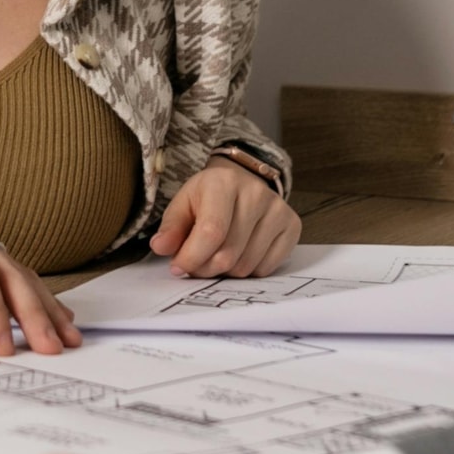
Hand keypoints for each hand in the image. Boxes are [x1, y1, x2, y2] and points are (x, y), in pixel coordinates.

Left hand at [150, 160, 300, 276]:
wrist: (241, 183)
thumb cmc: (208, 198)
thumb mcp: (183, 205)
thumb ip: (171, 228)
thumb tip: (161, 247)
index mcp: (223, 182)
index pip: (210, 232)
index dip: (191, 258)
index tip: (178, 267)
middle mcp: (255, 193)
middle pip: (228, 254)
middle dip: (205, 268)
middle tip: (196, 264)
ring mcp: (278, 209)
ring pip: (246, 266)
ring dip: (226, 271)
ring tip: (217, 255)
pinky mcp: (292, 225)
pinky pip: (266, 268)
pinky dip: (248, 270)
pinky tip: (240, 253)